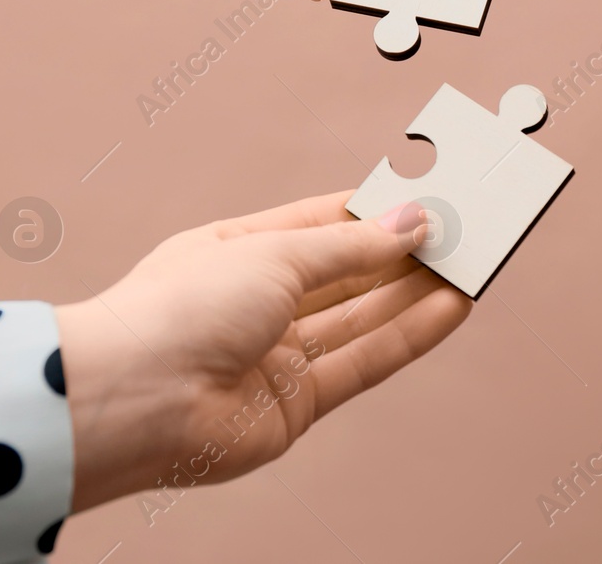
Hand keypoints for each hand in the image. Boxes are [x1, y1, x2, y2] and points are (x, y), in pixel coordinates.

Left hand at [55, 192, 470, 510]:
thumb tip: (412, 221)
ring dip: (417, 291)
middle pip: (347, 273)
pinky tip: (450, 307)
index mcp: (237, 252)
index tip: (427, 197)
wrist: (131, 403)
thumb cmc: (179, 311)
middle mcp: (258, 303)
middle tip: (462, 229)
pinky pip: (364, 362)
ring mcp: (277, 356)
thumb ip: (352, 245)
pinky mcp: (295, 405)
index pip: (321, 223)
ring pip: (362, 317)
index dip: (374, 211)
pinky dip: (410, 334)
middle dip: (403, 251)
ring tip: (470, 264)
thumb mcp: (274, 254)